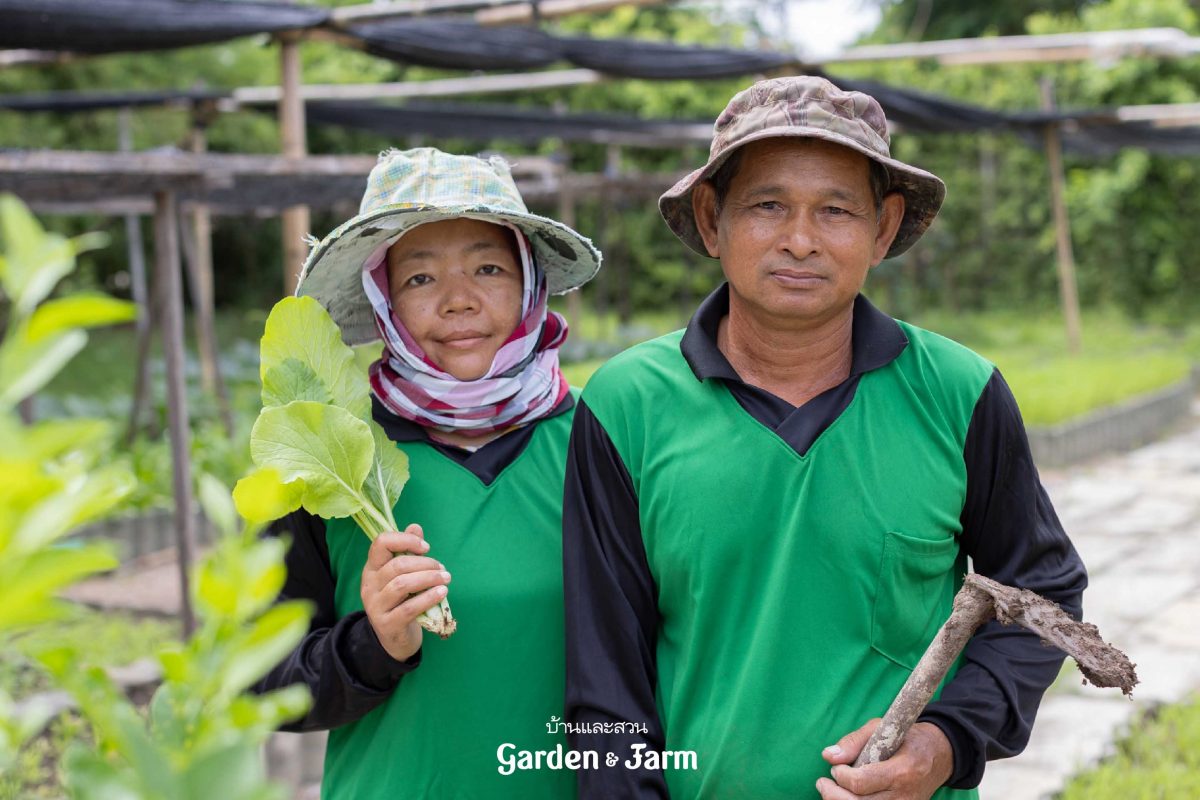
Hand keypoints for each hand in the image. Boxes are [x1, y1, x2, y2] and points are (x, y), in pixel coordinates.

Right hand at [360, 523, 450, 662]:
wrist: (394, 639)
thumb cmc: (402, 601)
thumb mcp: (403, 576)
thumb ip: (408, 552)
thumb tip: (416, 527)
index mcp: (372, 569)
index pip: (381, 543)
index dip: (405, 540)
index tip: (426, 547)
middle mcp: (369, 585)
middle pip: (397, 565)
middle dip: (425, 564)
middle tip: (442, 568)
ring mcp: (376, 606)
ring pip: (401, 585)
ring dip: (429, 579)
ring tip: (446, 579)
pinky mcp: (387, 624)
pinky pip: (409, 608)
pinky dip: (428, 598)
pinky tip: (442, 593)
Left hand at [815, 719, 952, 799]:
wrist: (940, 755)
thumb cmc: (907, 738)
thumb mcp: (882, 727)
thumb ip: (854, 741)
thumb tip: (828, 756)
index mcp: (901, 770)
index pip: (861, 782)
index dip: (841, 776)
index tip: (836, 767)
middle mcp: (905, 795)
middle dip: (833, 794)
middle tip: (822, 783)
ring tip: (830, 791)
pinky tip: (846, 798)